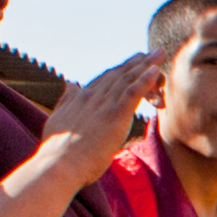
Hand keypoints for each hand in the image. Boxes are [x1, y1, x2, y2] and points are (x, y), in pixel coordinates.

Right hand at [44, 52, 157, 166]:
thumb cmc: (57, 150)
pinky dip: (145, 80)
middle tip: (153, 53)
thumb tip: (70, 83)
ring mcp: (104, 104)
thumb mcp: (58, 119)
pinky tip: (156, 71)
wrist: (59, 164)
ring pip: (128, 79)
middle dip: (137, 62)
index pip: (104, 79)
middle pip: (119, 74)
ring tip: (159, 54)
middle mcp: (92, 96)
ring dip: (146, 65)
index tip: (133, 61)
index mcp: (80, 98)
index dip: (120, 69)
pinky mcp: (114, 115)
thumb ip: (66, 101)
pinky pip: (132, 92)